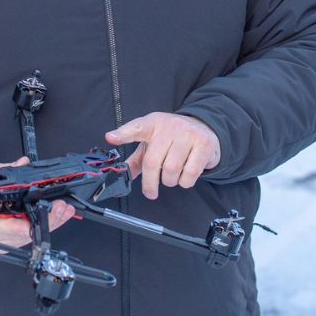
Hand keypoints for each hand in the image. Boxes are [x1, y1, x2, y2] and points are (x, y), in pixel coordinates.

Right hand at [0, 157, 75, 248]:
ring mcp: (3, 240)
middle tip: (61, 208)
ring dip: (51, 223)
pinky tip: (58, 217)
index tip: (38, 217)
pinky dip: (44, 226)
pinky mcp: (10, 241)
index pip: (5, 226)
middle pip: (25, 233)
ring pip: (31, 236)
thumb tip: (22, 163)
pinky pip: (30, 235)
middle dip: (47, 220)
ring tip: (65, 211)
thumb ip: (3, 170)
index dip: (23, 225)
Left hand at [105, 113, 220, 199]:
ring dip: (170, 182)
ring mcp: (187, 133)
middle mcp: (169, 126)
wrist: (204, 127)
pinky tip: (185, 176)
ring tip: (171, 177)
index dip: (122, 134)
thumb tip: (123, 173)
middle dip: (150, 183)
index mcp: (152, 124)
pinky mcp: (204, 144)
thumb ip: (137, 158)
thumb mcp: (153, 143)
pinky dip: (185, 181)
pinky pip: (190, 173)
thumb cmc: (173, 138)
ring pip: (171, 169)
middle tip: (151, 192)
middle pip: (152, 161)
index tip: (110, 137)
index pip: (135, 128)